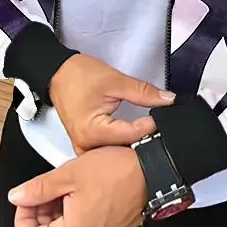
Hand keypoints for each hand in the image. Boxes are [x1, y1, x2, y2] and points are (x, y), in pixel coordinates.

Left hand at [9, 146, 146, 226]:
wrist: (153, 172)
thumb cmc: (118, 171)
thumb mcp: (70, 174)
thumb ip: (38, 188)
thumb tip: (17, 197)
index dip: (22, 216)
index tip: (27, 197)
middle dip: (38, 216)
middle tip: (44, 190)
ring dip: (54, 217)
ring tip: (63, 190)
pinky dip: (71, 220)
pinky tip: (77, 197)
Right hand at [50, 53, 173, 153]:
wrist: (58, 73)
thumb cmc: (79, 75)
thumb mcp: (115, 80)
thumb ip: (144, 92)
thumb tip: (168, 100)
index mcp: (92, 132)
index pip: (132, 135)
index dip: (152, 126)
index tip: (164, 117)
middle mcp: (86, 146)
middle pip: (124, 149)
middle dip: (144, 139)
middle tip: (160, 127)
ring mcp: (84, 148)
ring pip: (116, 153)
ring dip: (132, 144)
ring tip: (147, 132)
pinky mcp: (85, 145)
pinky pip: (107, 150)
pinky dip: (121, 144)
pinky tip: (132, 136)